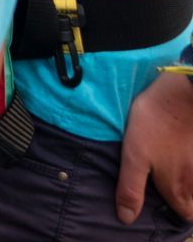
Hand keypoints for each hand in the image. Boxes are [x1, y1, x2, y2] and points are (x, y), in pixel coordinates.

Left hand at [117, 69, 192, 222]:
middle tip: (161, 185)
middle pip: (191, 202)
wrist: (183, 95)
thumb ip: (131, 189)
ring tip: (168, 167)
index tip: (156, 200)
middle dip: (180, 199)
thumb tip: (126, 218)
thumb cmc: (155, 125)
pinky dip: (190, 165)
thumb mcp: (134, 157)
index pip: (182, 214)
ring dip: (186, 181)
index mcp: (178, 189)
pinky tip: (179, 153)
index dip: (171, 210)